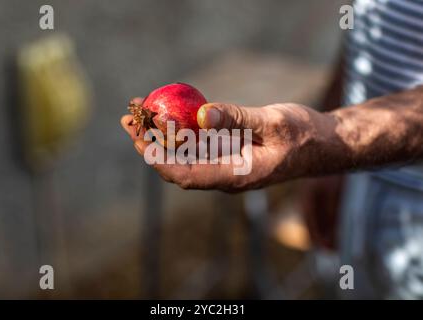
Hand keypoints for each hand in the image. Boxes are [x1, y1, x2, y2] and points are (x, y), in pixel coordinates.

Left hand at [121, 98, 338, 191]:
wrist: (321, 145)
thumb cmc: (304, 135)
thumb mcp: (273, 122)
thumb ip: (238, 119)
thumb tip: (201, 114)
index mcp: (237, 175)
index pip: (186, 175)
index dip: (159, 160)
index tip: (139, 139)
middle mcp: (226, 175)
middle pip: (178, 166)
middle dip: (151, 145)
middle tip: (129, 119)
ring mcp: (225, 166)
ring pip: (184, 157)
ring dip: (161, 137)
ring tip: (140, 113)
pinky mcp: (228, 155)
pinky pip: (197, 148)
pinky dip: (179, 132)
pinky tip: (169, 115)